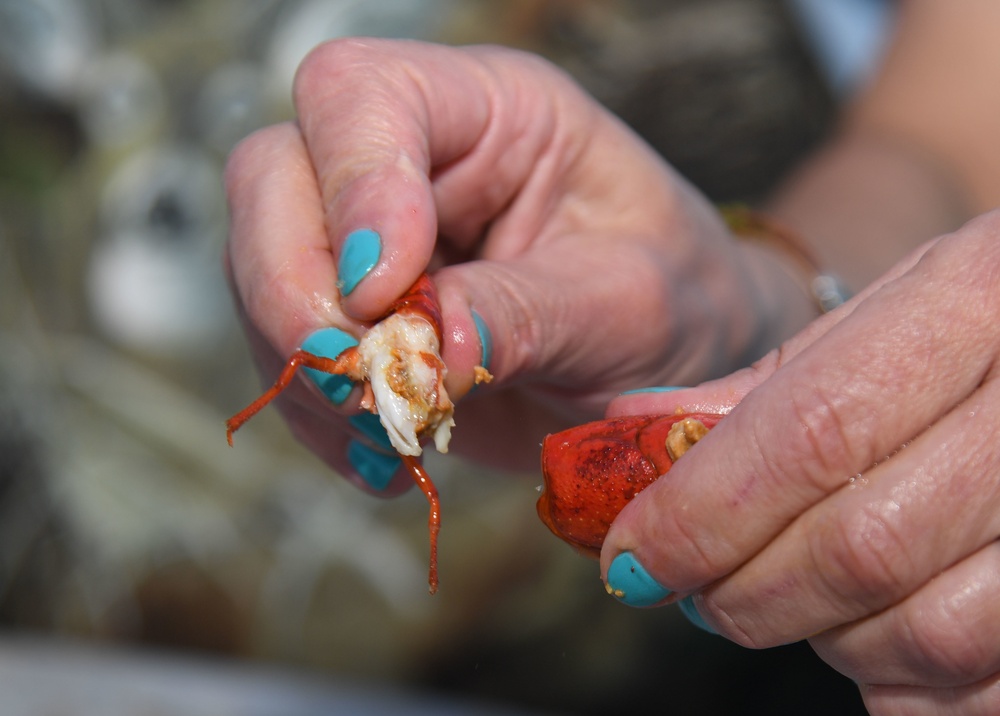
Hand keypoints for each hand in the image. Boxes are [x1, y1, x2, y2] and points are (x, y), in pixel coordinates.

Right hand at [225, 38, 813, 490]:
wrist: (669, 371)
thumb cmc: (675, 303)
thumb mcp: (632, 302)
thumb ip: (531, 312)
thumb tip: (428, 347)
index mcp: (490, 111)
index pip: (362, 93)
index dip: (352, 185)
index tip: (384, 290)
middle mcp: (412, 162)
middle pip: (273, 176)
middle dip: (292, 287)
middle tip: (356, 374)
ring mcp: (367, 242)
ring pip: (262, 275)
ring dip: (306, 370)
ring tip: (391, 436)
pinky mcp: (356, 322)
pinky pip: (288, 356)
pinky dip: (319, 418)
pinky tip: (386, 459)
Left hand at [602, 210, 999, 714]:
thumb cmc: (976, 318)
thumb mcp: (882, 312)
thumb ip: (765, 381)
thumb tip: (637, 424)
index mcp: (978, 299)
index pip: (811, 434)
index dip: (702, 514)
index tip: (634, 558)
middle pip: (862, 548)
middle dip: (746, 592)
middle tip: (695, 591)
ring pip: (928, 631)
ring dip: (827, 639)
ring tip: (793, 600)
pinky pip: (983, 684)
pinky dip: (900, 681)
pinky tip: (868, 630)